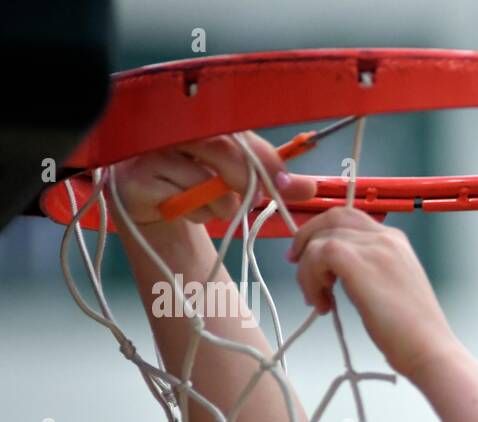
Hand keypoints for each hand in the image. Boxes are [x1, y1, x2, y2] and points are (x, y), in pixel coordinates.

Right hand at [110, 131, 316, 228]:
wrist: (150, 207)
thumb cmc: (194, 183)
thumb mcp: (235, 177)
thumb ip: (269, 179)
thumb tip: (307, 187)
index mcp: (193, 117)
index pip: (235, 128)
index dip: (263, 156)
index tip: (285, 183)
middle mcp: (167, 127)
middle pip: (221, 149)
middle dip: (246, 182)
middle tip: (254, 200)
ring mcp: (147, 152)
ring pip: (204, 181)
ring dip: (220, 204)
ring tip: (210, 204)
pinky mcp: (135, 180)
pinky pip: (181, 200)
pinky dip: (195, 213)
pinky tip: (184, 209)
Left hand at [287, 206, 459, 377]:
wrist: (430, 349)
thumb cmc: (412, 333)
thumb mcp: (392, 289)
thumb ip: (369, 272)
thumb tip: (335, 274)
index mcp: (396, 242)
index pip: (351, 219)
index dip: (323, 233)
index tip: (309, 257)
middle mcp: (386, 237)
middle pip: (332, 217)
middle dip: (307, 239)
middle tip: (296, 266)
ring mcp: (374, 247)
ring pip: (320, 238)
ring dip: (308, 269)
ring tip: (318, 301)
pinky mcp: (358, 262)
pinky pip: (318, 254)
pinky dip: (310, 278)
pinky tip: (322, 304)